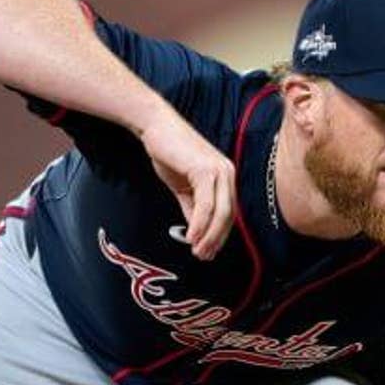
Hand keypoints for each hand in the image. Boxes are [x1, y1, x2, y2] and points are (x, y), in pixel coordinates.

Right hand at [139, 111, 236, 260]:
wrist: (156, 127)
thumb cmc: (169, 153)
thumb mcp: (183, 187)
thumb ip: (192, 208)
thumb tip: (196, 233)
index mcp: (225, 176)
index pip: (229, 213)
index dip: (220, 235)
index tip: (208, 252)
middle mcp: (227, 173)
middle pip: (228, 215)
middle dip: (216, 240)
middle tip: (203, 256)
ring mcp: (218, 170)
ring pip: (220, 212)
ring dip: (209, 236)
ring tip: (196, 250)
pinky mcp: (205, 169)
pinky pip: (206, 204)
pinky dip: (200, 224)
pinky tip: (190, 236)